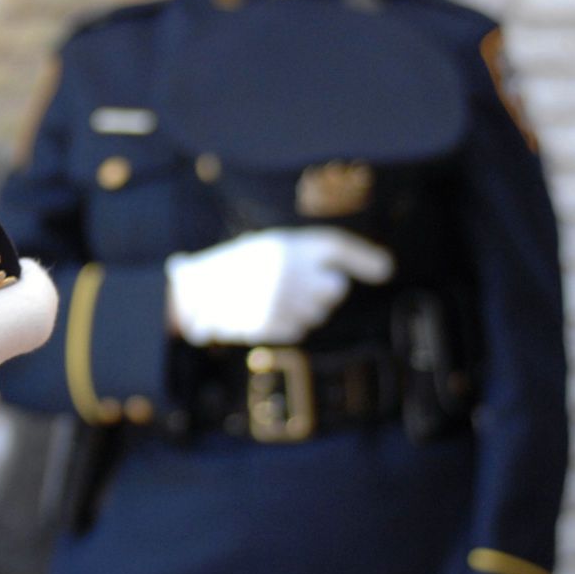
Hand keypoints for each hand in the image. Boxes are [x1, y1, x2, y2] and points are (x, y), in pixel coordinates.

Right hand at [165, 227, 392, 345]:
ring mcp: (278, 299)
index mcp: (285, 244)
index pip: (336, 247)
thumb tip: (371, 271)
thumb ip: (310, 257)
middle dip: (323, 290)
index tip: (384, 269)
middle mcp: (286, 270)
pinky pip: (297, 329)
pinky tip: (263, 312)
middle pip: (333, 288)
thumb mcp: (268, 248)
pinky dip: (285, 324)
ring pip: (317, 313)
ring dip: (302, 309)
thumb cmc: (234, 268)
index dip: (363, 258)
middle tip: (296, 284)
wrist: (190, 293)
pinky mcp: (270, 323)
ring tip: (271, 297)